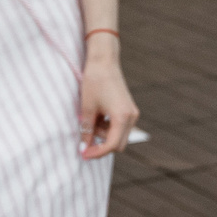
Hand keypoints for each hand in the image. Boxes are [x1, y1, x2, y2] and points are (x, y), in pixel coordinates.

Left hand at [78, 41, 136, 158]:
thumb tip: (84, 148)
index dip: (97, 153)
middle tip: (84, 141)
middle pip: (118, 144)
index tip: (83, 154)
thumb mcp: (87, 108)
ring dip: (104, 135)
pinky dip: (108, 127)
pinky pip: (120, 126)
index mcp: (122, 117)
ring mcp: (132, 113)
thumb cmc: (94, 82)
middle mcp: (131, 117)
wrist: (103, 61)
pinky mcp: (129, 109)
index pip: (111, 145)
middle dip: (101, 145)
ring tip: (89, 121)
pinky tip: (97, 116)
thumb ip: (86, 130)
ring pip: (119, 136)